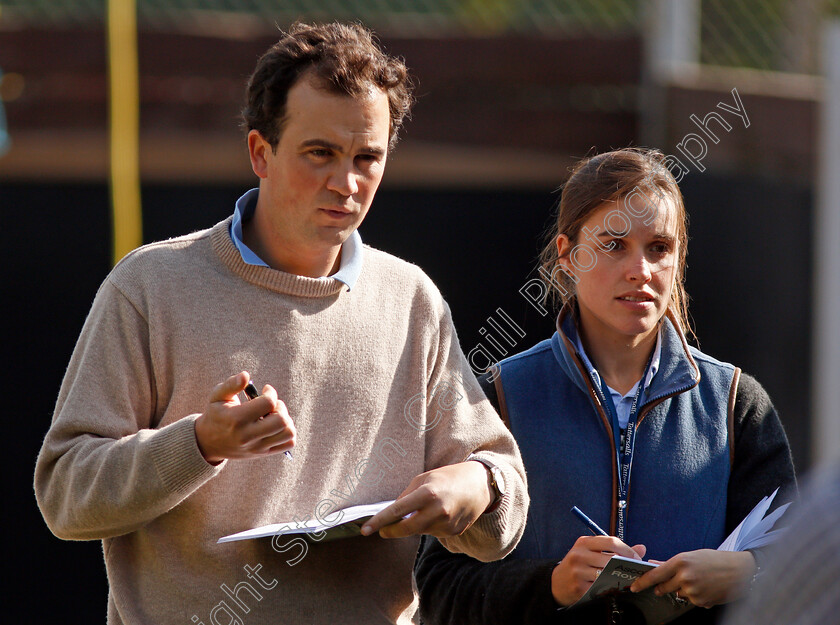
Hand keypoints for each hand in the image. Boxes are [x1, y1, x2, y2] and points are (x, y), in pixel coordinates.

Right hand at [194, 371, 295, 463]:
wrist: (208, 443)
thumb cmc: (216, 414)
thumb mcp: (218, 396)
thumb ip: (231, 384)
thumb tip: (246, 375)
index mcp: (237, 419)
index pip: (268, 403)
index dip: (271, 392)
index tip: (265, 390)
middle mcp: (248, 436)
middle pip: (281, 420)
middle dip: (280, 407)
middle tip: (271, 405)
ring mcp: (257, 447)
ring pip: (288, 433)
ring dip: (286, 420)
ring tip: (273, 416)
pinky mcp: (263, 453)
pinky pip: (288, 443)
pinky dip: (288, 432)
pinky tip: (275, 426)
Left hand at [360, 461, 491, 537]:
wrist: (480, 484)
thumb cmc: (449, 476)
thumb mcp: (425, 478)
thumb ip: (407, 495)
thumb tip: (392, 513)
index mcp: (428, 493)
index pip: (397, 511)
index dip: (379, 521)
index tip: (366, 529)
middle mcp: (437, 511)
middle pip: (406, 529)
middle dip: (391, 531)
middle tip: (382, 530)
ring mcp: (447, 524)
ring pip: (420, 531)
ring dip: (414, 525)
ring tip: (424, 509)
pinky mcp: (454, 532)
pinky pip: (433, 533)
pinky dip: (429, 525)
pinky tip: (439, 514)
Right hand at [551, 536, 645, 605]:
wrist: (557, 582)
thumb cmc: (579, 564)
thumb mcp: (592, 552)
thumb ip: (615, 549)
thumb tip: (641, 548)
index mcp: (583, 542)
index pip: (611, 541)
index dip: (627, 550)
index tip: (636, 558)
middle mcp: (579, 555)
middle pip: (610, 559)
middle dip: (626, 566)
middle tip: (635, 571)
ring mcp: (578, 572)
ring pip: (607, 574)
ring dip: (619, 577)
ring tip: (626, 579)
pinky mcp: (579, 588)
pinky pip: (601, 588)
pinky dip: (610, 588)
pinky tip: (613, 587)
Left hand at [629, 549, 755, 607]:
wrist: (740, 571)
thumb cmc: (715, 560)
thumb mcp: (691, 556)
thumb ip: (671, 563)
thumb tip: (653, 565)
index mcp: (680, 562)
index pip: (655, 575)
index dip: (642, 582)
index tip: (634, 587)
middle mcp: (685, 577)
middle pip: (663, 588)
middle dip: (664, 586)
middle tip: (676, 580)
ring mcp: (693, 591)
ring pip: (678, 594)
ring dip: (683, 590)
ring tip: (699, 580)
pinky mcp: (701, 602)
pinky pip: (691, 601)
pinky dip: (695, 596)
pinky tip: (706, 587)